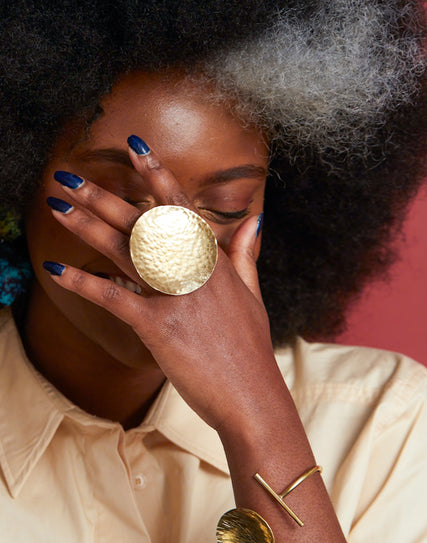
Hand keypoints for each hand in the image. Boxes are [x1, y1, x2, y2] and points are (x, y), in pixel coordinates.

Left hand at [44, 138, 281, 433]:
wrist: (252, 396)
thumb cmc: (251, 349)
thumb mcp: (253, 296)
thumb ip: (245, 255)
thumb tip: (254, 220)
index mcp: (215, 261)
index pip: (183, 207)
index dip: (157, 174)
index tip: (135, 147)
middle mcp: (195, 271)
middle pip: (144, 223)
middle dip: (105, 197)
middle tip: (70, 178)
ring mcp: (177, 297)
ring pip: (126, 251)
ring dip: (87, 227)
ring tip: (57, 208)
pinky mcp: (159, 327)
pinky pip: (113, 298)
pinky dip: (83, 282)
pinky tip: (55, 269)